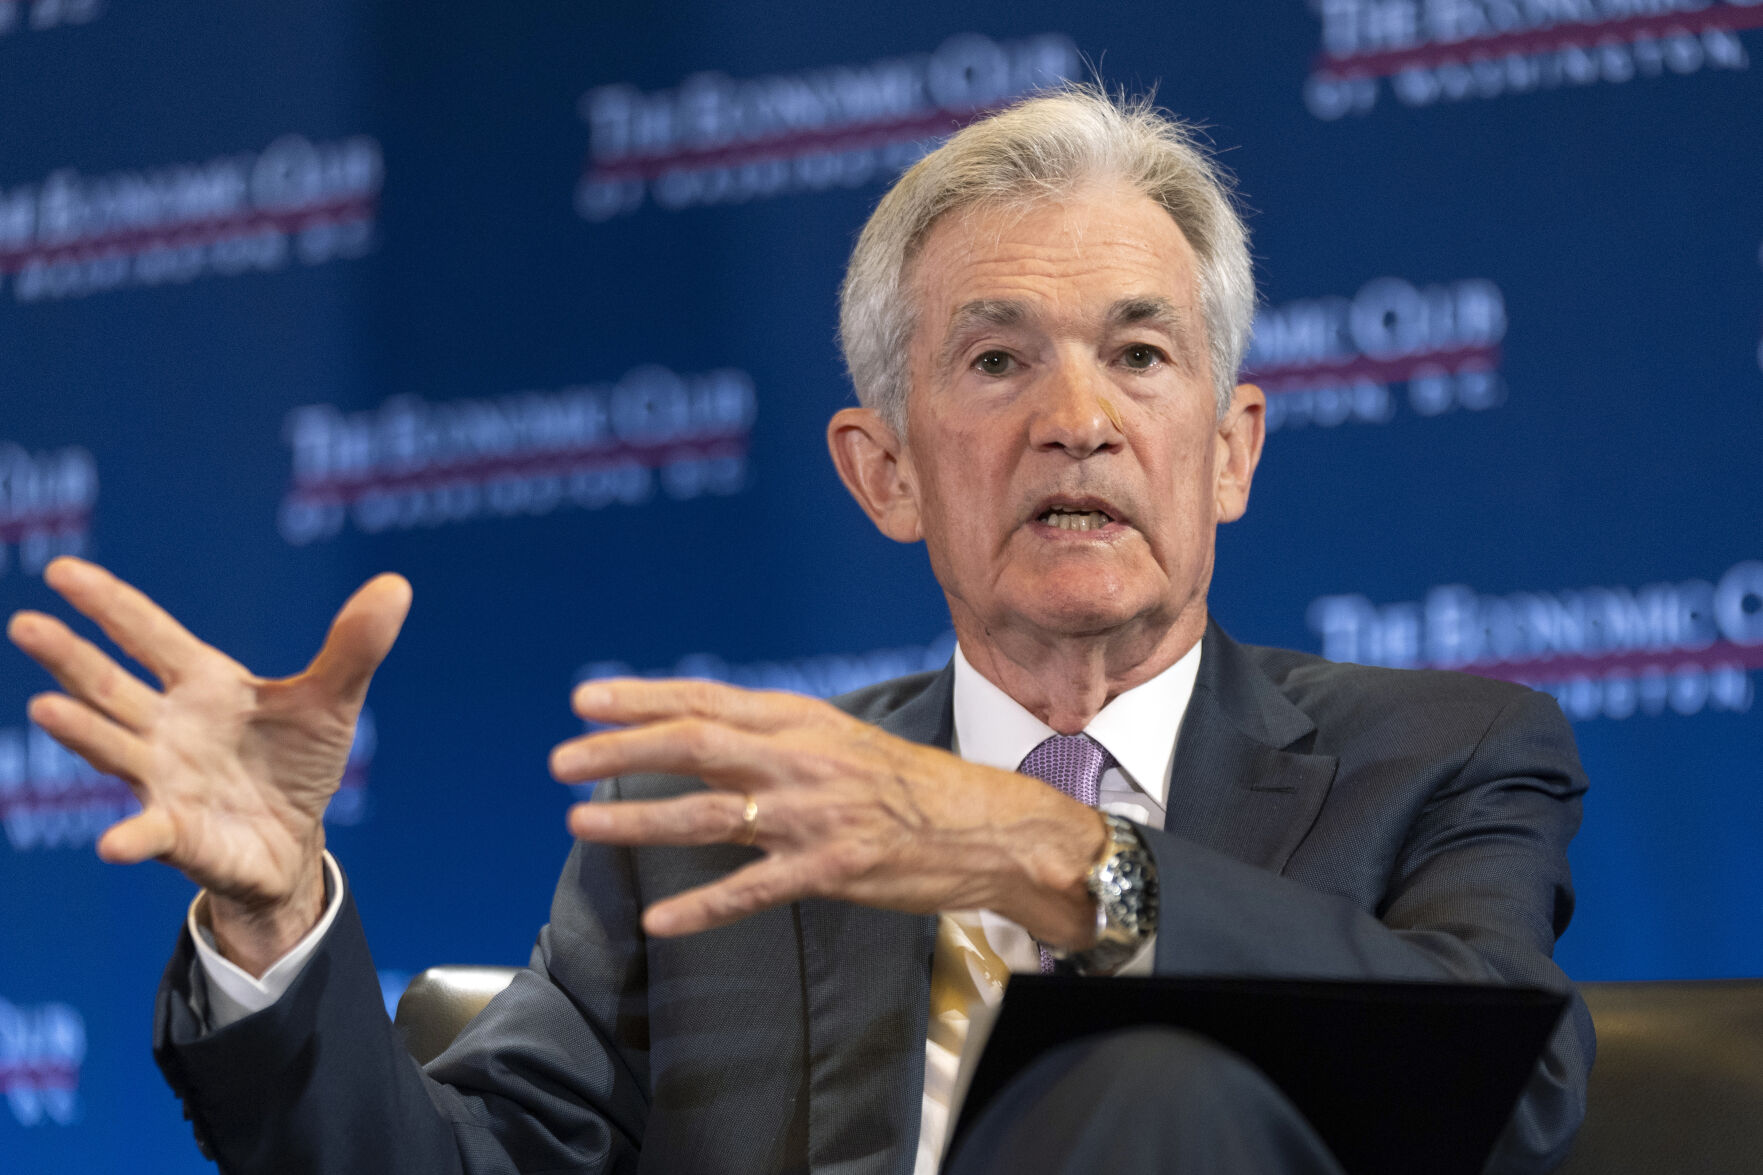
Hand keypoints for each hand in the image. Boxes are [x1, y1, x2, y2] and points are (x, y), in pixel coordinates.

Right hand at [7, 557, 409, 972]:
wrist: (293, 840)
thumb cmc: (297, 762)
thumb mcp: (332, 701)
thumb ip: (354, 647)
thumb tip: (396, 586)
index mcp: (202, 684)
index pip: (147, 634)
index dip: (109, 603)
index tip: (61, 571)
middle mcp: (166, 727)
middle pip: (109, 685)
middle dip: (70, 656)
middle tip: (25, 623)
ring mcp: (162, 778)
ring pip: (113, 748)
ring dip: (82, 731)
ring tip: (46, 708)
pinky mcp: (176, 831)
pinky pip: (148, 831)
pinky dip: (131, 836)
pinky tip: (114, 843)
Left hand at [551, 678, 1107, 944]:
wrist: (987, 827)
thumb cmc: (910, 786)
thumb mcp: (842, 740)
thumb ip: (777, 739)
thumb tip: (708, 735)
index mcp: (803, 722)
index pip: (707, 701)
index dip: (642, 699)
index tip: (585, 700)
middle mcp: (801, 760)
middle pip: (694, 746)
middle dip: (621, 750)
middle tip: (562, 760)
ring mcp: (813, 816)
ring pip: (708, 815)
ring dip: (639, 819)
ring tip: (581, 822)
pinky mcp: (830, 870)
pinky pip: (752, 891)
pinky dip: (702, 908)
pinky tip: (660, 920)